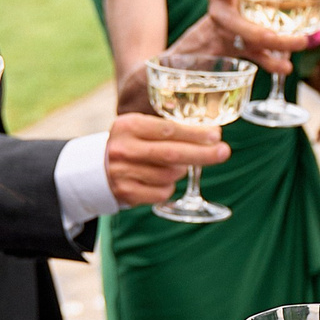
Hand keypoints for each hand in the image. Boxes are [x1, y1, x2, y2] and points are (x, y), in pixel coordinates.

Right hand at [105, 112, 228, 208]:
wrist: (95, 169)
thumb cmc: (129, 144)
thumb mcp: (139, 127)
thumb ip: (167, 127)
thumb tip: (210, 134)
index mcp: (129, 126)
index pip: (168, 129)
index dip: (195, 133)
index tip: (216, 134)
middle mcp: (124, 149)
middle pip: (172, 154)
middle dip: (202, 154)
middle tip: (224, 152)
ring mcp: (123, 173)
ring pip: (170, 175)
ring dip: (182, 170)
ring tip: (177, 164)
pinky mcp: (127, 193)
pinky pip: (163, 192)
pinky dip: (169, 186)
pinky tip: (162, 179)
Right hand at [177, 0, 312, 75]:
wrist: (220, 26)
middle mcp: (221, 15)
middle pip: (239, 25)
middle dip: (260, 32)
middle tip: (275, 34)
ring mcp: (231, 36)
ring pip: (253, 43)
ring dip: (278, 44)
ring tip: (300, 42)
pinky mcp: (243, 50)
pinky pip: (258, 58)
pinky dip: (273, 64)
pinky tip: (287, 67)